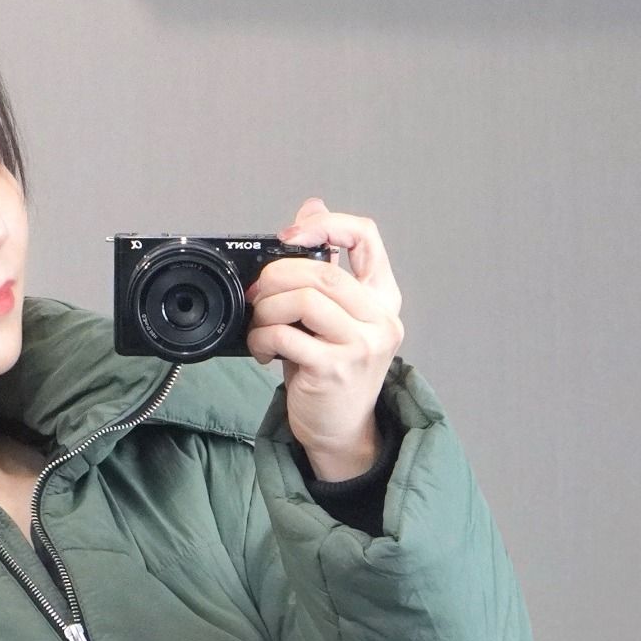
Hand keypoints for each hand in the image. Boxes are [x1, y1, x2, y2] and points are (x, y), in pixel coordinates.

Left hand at [245, 198, 404, 478]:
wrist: (341, 432)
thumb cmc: (333, 373)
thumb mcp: (332, 317)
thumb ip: (325, 267)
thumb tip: (312, 209)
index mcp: (382, 298)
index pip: (367, 236)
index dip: (326, 224)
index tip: (291, 236)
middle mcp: (379, 319)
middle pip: (323, 270)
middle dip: (278, 275)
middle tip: (257, 293)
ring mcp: (360, 345)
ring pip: (305, 299)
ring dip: (268, 309)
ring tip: (259, 324)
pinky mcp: (334, 369)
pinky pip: (287, 336)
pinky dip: (262, 338)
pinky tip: (263, 349)